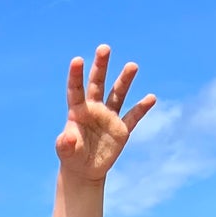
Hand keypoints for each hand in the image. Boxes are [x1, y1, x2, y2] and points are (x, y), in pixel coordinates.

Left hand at [55, 46, 155, 184]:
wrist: (85, 169)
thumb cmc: (72, 156)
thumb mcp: (65, 153)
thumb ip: (64, 144)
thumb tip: (66, 138)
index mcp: (78, 111)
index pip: (76, 90)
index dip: (76, 76)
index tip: (77, 60)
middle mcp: (94, 109)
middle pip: (97, 83)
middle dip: (100, 66)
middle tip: (104, 48)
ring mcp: (109, 117)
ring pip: (118, 94)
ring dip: (124, 80)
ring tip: (132, 65)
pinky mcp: (121, 129)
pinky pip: (133, 117)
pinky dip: (141, 108)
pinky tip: (151, 98)